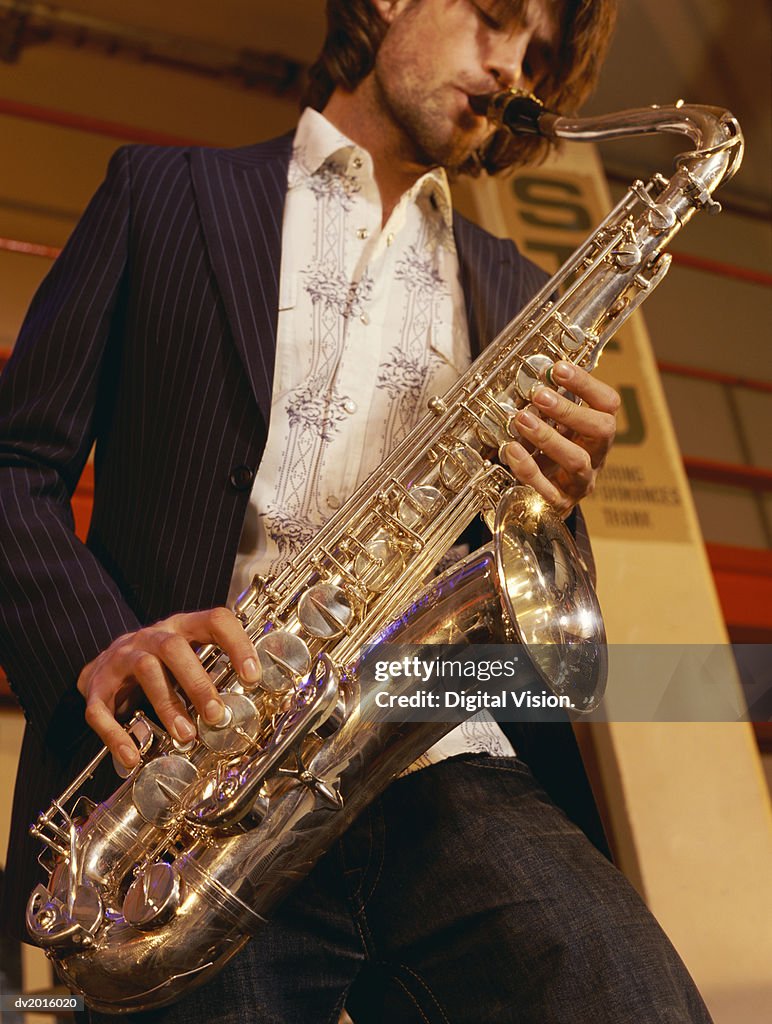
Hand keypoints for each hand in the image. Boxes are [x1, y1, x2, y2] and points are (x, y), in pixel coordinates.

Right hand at [77, 608, 259, 769]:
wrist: (106, 663)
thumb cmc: (161, 662)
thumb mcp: (190, 655)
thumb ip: (216, 669)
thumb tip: (252, 700)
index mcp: (182, 626)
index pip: (214, 620)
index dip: (237, 644)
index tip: (253, 676)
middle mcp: (152, 637)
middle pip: (175, 647)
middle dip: (197, 682)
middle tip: (216, 714)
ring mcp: (122, 658)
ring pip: (145, 671)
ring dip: (167, 704)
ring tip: (185, 734)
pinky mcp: (98, 685)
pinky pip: (101, 709)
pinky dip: (116, 734)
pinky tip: (132, 756)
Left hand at [501, 360, 619, 516]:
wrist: (543, 500)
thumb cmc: (548, 454)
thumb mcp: (553, 427)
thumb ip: (548, 406)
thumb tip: (532, 376)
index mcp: (598, 430)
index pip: (607, 403)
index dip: (586, 384)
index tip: (558, 368)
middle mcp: (597, 454)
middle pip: (601, 430)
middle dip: (570, 410)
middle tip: (540, 395)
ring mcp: (581, 481)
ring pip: (576, 459)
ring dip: (548, 437)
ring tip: (522, 419)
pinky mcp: (561, 502)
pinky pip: (548, 488)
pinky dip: (528, 468)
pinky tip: (511, 450)